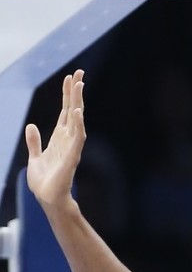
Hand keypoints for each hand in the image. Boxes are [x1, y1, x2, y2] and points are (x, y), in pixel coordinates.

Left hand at [25, 70, 87, 210]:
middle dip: (75, 92)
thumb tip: (31, 126)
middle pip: (73, 110)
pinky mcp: (71, 157)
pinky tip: (77, 112)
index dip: (67, 95)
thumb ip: (34, 142)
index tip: (71, 78)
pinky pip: (76, 137)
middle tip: (79, 73)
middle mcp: (67, 139)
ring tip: (79, 85)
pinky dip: (77, 124)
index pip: (65, 111)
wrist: (48, 199)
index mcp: (59, 138)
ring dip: (77, 102)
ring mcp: (71, 147)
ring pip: (76, 120)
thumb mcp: (35, 158)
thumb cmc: (45, 182)